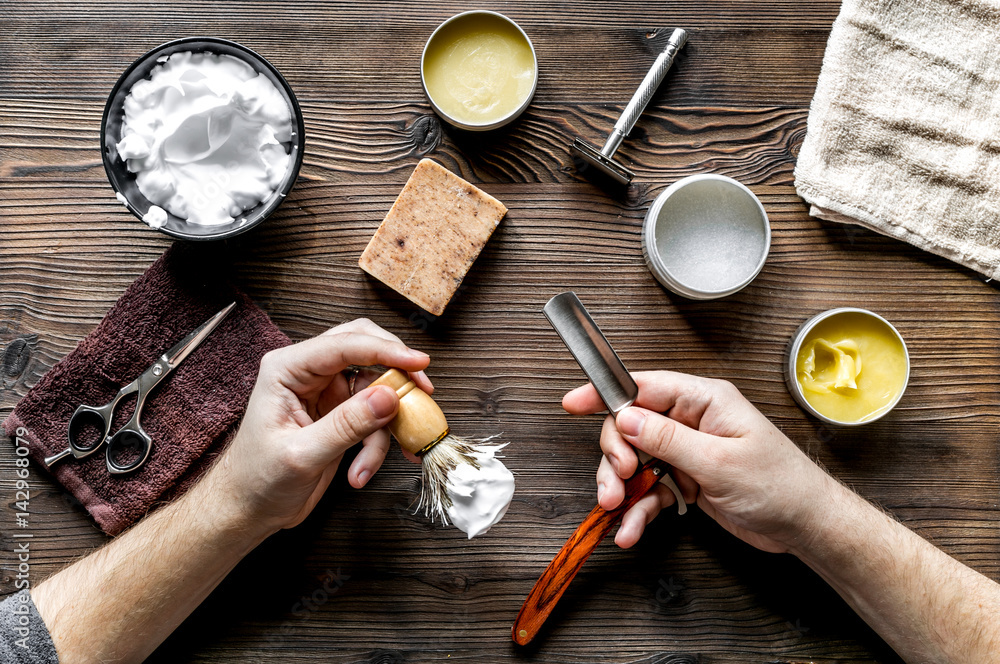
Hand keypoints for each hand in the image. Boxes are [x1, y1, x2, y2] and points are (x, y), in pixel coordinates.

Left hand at [207, 319, 431, 536]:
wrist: (249, 510)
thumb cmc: (257, 480)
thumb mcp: (303, 455)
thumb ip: (347, 424)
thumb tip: (387, 396)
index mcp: (287, 369)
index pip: (343, 345)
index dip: (385, 350)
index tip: (418, 363)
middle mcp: (307, 373)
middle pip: (364, 349)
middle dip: (395, 371)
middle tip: (422, 391)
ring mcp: (325, 392)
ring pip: (376, 387)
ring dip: (386, 423)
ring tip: (379, 458)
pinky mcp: (339, 413)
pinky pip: (374, 416)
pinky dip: (378, 442)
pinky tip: (362, 471)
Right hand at [563, 371, 838, 553]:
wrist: (804, 526)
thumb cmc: (779, 486)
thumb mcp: (718, 462)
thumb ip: (667, 439)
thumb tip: (625, 417)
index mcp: (704, 401)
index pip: (642, 386)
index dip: (604, 394)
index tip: (573, 404)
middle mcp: (692, 421)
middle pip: (630, 427)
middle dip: (615, 456)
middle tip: (616, 481)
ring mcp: (687, 451)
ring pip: (634, 461)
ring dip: (620, 488)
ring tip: (617, 511)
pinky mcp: (686, 479)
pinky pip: (648, 490)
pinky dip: (636, 510)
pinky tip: (630, 530)